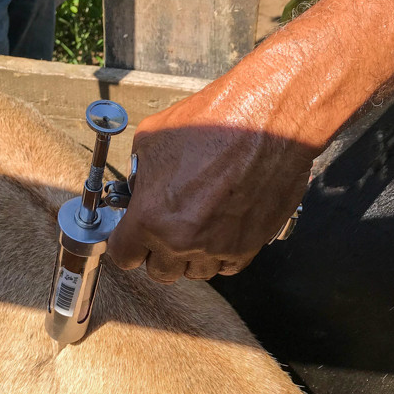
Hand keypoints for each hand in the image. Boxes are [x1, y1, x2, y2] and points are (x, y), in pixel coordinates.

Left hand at [107, 68, 317, 282]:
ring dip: (191, 255)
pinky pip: (226, 267)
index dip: (127, 244)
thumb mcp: (153, 138)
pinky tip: (220, 228)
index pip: (124, 256)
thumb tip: (140, 190)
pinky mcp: (248, 246)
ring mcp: (218, 247)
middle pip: (160, 272)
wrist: (268, 120)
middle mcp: (183, 240)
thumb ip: (140, 175)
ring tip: (198, 224)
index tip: (132, 238)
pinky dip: (220, 254)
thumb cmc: (214, 122)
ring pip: (195, 272)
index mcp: (151, 217)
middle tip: (166, 227)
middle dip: (158, 252)